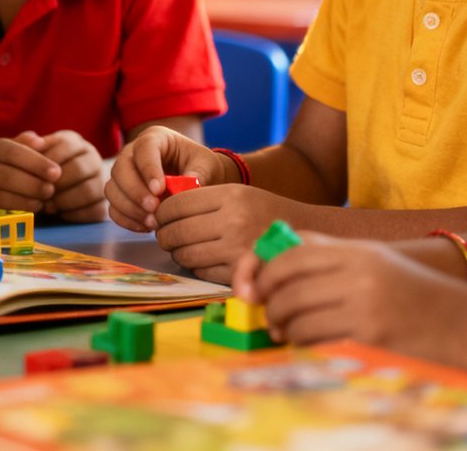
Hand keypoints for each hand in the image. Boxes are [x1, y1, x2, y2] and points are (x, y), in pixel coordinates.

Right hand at [0, 132, 60, 213]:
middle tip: (51, 190)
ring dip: (25, 199)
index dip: (35, 162)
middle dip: (32, 184)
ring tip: (43, 201)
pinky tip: (32, 209)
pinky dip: (15, 210)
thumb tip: (40, 141)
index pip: (12, 151)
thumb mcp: (15, 149)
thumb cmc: (6, 165)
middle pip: (5, 175)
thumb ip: (27, 144)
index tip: (56, 172)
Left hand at [36, 131, 106, 221]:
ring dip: (65, 200)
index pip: (67, 145)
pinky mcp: (102, 204)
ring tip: (47, 206)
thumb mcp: (28, 154)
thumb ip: (26, 144)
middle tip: (40, 193)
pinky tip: (59, 214)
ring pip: (89, 190)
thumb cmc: (33, 171)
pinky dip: (75, 214)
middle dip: (56, 183)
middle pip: (79, 168)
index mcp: (75, 142)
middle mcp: (91, 159)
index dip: (49, 159)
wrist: (41, 194)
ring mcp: (99, 181)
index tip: (33, 172)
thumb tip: (36, 142)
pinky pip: (95, 210)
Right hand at [106, 126, 232, 231]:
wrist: (198, 180)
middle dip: (134, 191)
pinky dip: (127, 220)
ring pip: (112, 189)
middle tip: (153, 208)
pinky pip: (113, 208)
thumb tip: (189, 186)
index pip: (144, 147)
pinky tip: (147, 227)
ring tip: (154, 222)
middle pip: (120, 168)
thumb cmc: (201, 167)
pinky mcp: (122, 195)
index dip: (148, 168)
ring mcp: (124, 174)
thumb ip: (199, 174)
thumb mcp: (206, 166)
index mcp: (156, 138)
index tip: (159, 189)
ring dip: (130, 208)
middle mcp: (133, 153)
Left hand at [153, 184, 301, 282]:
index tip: (160, 217)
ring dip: (176, 253)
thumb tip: (162, 211)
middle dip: (164, 235)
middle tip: (165, 235)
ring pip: (185, 254)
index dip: (162, 212)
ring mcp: (237, 249)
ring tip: (180, 248)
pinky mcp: (240, 273)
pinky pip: (201, 271)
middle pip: (177, 231)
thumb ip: (204, 199)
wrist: (305, 233)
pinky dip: (195, 267)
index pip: (177, 204)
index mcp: (231, 196)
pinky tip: (201, 259)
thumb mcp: (238, 193)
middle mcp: (233, 221)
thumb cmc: (264, 210)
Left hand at [236, 232, 466, 360]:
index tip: (256, 287)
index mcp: (358, 252)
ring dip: (284, 329)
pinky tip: (309, 346)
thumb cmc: (417, 294)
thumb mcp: (375, 261)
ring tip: (288, 333)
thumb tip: (274, 256)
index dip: (264, 271)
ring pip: (297, 317)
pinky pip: (317, 342)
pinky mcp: (371, 339)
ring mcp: (366, 307)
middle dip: (270, 305)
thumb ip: (329, 255)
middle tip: (270, 317)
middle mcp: (359, 275)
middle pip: (288, 286)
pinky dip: (303, 346)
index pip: (291, 254)